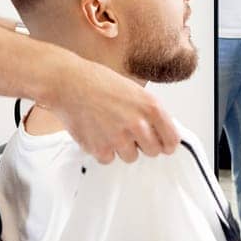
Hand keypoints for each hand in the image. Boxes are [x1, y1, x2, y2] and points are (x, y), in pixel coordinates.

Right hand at [51, 58, 177, 163]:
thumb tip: (161, 132)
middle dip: (143, 145)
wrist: (68, 83)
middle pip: (153, 152)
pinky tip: (96, 132)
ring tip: (109, 128)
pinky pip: (109, 159)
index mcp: (151, 107)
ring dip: (122, 148)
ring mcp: (118, 138)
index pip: (172, 140)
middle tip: (129, 133)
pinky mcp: (99, 148)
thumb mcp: (134, 90)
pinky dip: (103, 150)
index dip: (166, 143)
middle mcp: (138, 124)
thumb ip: (149, 112)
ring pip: (131, 157)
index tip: (161, 143)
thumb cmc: (98, 81)